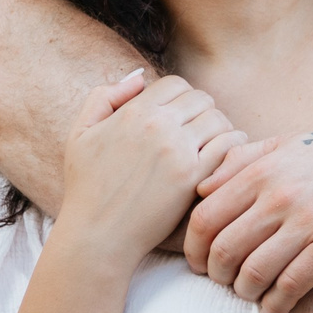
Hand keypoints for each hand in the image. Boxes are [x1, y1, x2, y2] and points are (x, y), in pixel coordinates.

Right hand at [57, 70, 242, 260]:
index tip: (181, 116)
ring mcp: (177, 151)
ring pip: (218, 119)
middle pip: (201, 99)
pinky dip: (232, 148)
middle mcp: (157, 126)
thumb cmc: (87, 186)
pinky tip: (225, 160)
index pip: (176, 83)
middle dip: (202, 111)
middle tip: (200, 131)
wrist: (97, 235)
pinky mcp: (193, 178)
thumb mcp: (80, 133)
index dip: (181, 97)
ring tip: (213, 145)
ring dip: (219, 129)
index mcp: (133, 111)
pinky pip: (228, 147)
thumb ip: (104, 96)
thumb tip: (139, 77)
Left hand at [186, 128, 312, 312]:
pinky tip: (276, 308)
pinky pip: (290, 286)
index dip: (193, 249)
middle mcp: (279, 195)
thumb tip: (201, 188)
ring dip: (244, 293)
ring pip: (253, 273)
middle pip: (223, 250)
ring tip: (251, 296)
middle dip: (215, 276)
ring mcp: (307, 221)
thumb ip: (242, 162)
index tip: (198, 264)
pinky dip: (275, 304)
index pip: (205, 218)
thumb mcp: (290, 145)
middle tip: (222, 285)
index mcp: (262, 170)